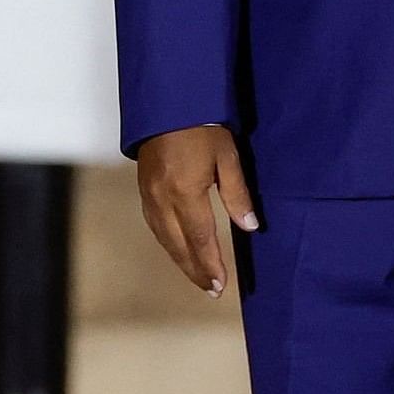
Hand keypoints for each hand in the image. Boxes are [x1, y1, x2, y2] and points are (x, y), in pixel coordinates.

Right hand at [136, 122, 258, 295]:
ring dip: (180, 259)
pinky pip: (155, 224)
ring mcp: (148, 194)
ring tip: (197, 276)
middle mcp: (161, 198)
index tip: (221, 285)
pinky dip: (167, 242)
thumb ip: (237, 194)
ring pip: (163, 237)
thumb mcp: (227, 156)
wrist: (166, 103)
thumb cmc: (201, 126)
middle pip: (178, 244)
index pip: (200, 238)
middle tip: (211, 290)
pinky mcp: (143, 188)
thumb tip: (249, 226)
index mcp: (184, 191)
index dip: (210, 263)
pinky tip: (177, 248)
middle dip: (195, 269)